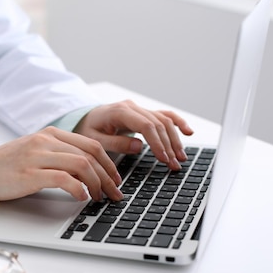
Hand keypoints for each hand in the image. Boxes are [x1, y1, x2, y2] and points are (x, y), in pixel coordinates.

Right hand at [0, 127, 123, 202]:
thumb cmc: (9, 166)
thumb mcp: (38, 152)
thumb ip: (61, 156)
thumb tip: (90, 172)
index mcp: (52, 134)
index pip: (91, 144)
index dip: (109, 164)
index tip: (116, 180)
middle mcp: (46, 141)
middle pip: (91, 155)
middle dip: (108, 177)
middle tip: (115, 194)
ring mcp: (38, 155)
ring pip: (81, 165)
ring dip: (97, 184)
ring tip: (99, 198)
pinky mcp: (30, 173)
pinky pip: (64, 178)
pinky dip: (78, 189)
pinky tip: (82, 197)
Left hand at [74, 100, 193, 169]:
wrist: (84, 118)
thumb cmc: (87, 129)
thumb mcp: (94, 140)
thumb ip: (115, 143)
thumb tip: (139, 146)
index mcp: (120, 111)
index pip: (146, 126)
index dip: (158, 143)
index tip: (164, 159)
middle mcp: (132, 107)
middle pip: (158, 123)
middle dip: (169, 145)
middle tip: (174, 165)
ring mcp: (139, 108)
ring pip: (164, 120)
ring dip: (175, 139)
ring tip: (181, 158)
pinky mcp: (143, 113)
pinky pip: (164, 115)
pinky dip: (177, 122)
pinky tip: (188, 132)